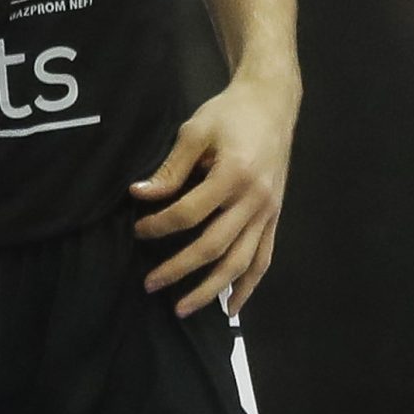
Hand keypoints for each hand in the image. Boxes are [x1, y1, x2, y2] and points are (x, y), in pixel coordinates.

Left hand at [132, 76, 296, 317]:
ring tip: (184, 309)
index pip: (189, 214)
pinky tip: (231, 308)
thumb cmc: (229, 113)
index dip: (160, 226)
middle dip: (179, 270)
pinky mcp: (275, 217)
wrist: (272, 104)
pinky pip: (264, 258)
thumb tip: (139, 195)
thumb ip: (169, 169)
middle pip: (214, 246)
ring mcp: (268, 212)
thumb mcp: (195, 131)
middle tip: (149, 286)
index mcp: (233, 175)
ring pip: (241, 262)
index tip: (137, 231)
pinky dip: (248, 285)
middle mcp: (255, 200)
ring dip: (212, 289)